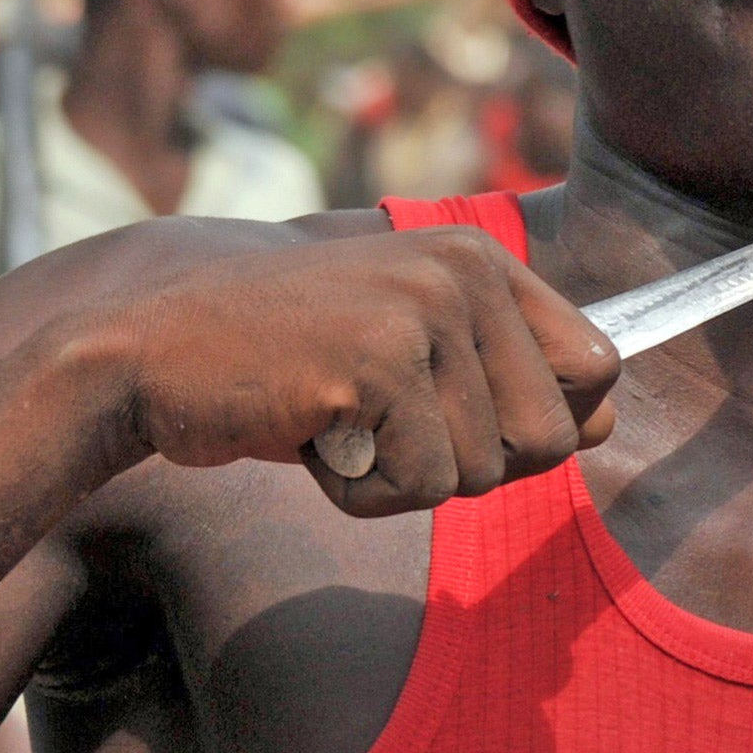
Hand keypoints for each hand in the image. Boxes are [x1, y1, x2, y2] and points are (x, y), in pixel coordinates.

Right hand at [104, 224, 620, 515]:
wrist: (144, 354)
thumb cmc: (283, 363)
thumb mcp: (407, 348)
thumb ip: (504, 375)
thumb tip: (608, 419)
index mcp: (481, 258)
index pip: (600, 367)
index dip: (538, 423)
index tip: (454, 417)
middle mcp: (464, 270)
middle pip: (552, 438)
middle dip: (466, 462)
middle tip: (380, 425)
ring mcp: (423, 311)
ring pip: (482, 473)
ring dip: (400, 479)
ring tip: (336, 420)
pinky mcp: (377, 363)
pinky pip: (420, 487)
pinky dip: (359, 493)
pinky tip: (310, 436)